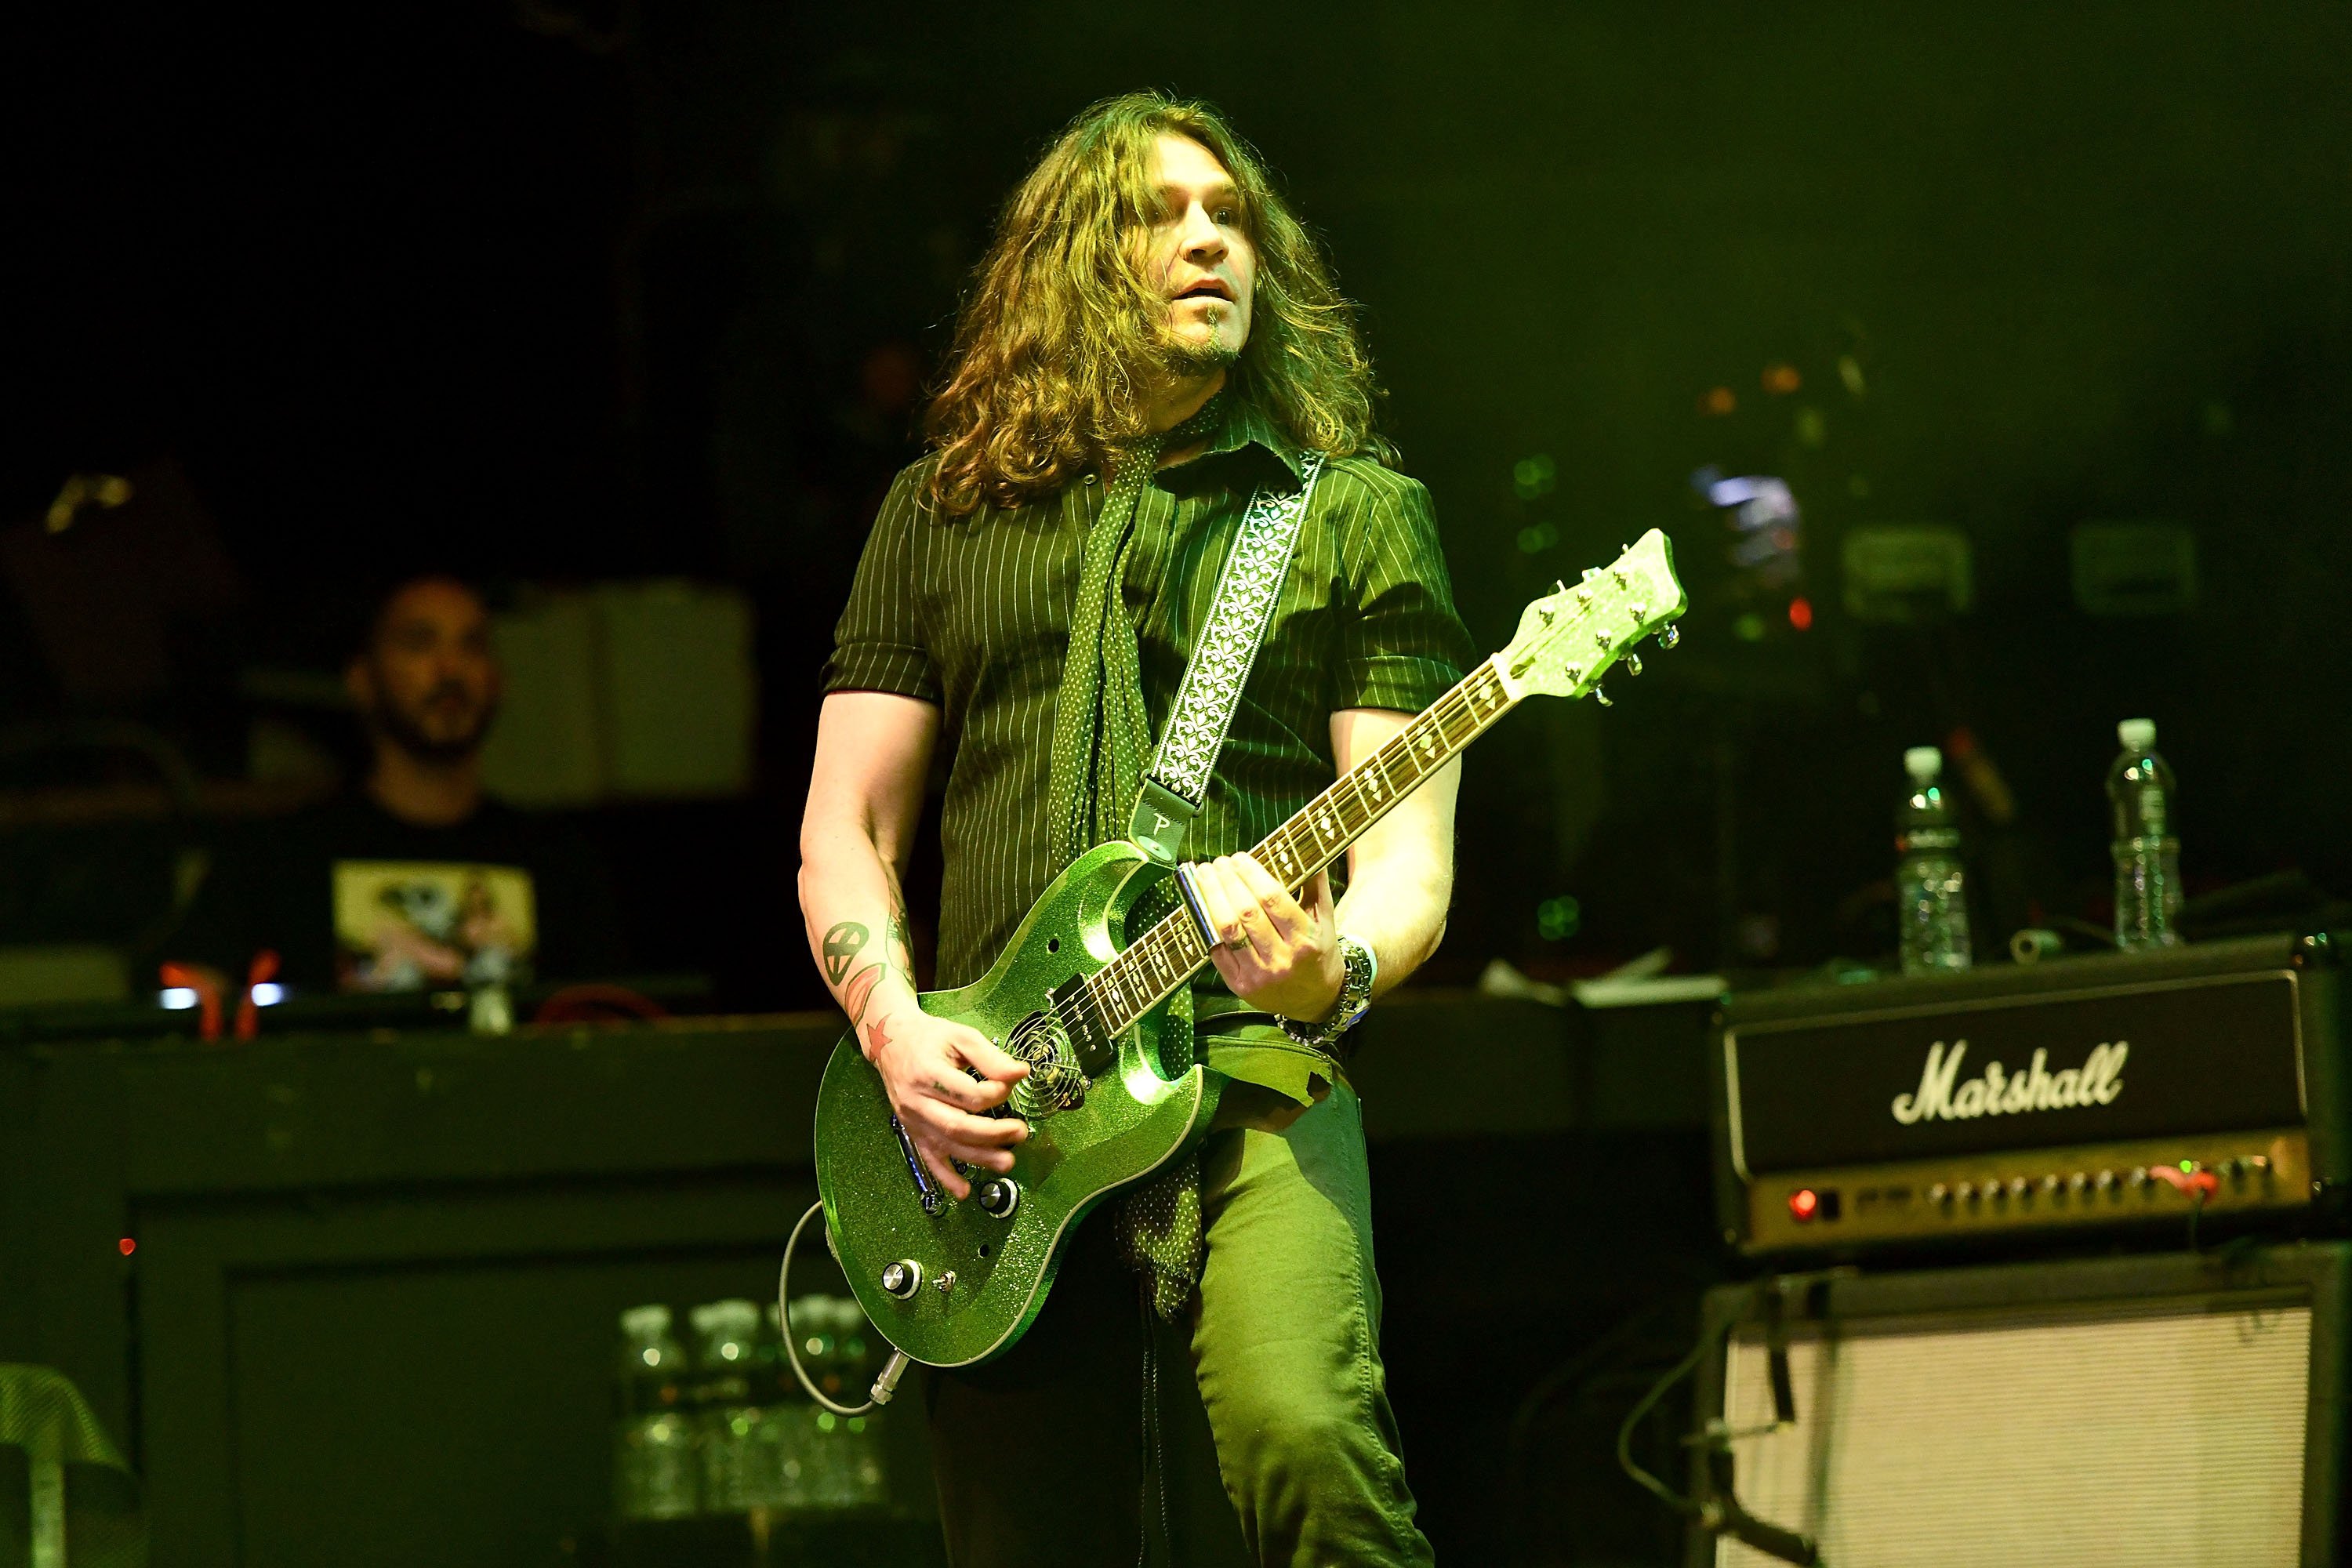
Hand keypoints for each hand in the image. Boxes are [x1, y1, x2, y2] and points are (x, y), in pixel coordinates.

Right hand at [862, 1004, 1028, 1199]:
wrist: (890, 1042)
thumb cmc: (930, 1038)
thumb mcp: (962, 1036)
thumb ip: (991, 1057)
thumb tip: (1021, 1074)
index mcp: (928, 1072)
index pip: (969, 1094)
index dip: (996, 1094)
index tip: (1010, 1085)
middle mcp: (917, 1100)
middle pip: (957, 1126)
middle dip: (993, 1134)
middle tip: (1020, 1132)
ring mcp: (913, 1119)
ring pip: (947, 1145)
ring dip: (979, 1158)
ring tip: (1007, 1162)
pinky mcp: (913, 1130)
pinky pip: (929, 1158)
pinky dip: (945, 1177)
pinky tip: (963, 1191)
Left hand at [1185, 853, 1344, 1021]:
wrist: (1317, 999)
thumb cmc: (1318, 950)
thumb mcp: (1324, 919)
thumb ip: (1315, 884)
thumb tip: (1304, 846)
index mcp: (1305, 938)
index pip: (1273, 898)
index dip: (1251, 874)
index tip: (1239, 858)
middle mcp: (1283, 959)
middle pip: (1246, 912)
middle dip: (1227, 882)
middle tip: (1218, 862)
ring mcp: (1259, 975)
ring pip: (1228, 930)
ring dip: (1212, 898)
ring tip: (1205, 876)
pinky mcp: (1240, 986)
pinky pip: (1217, 951)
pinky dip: (1206, 924)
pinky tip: (1201, 904)